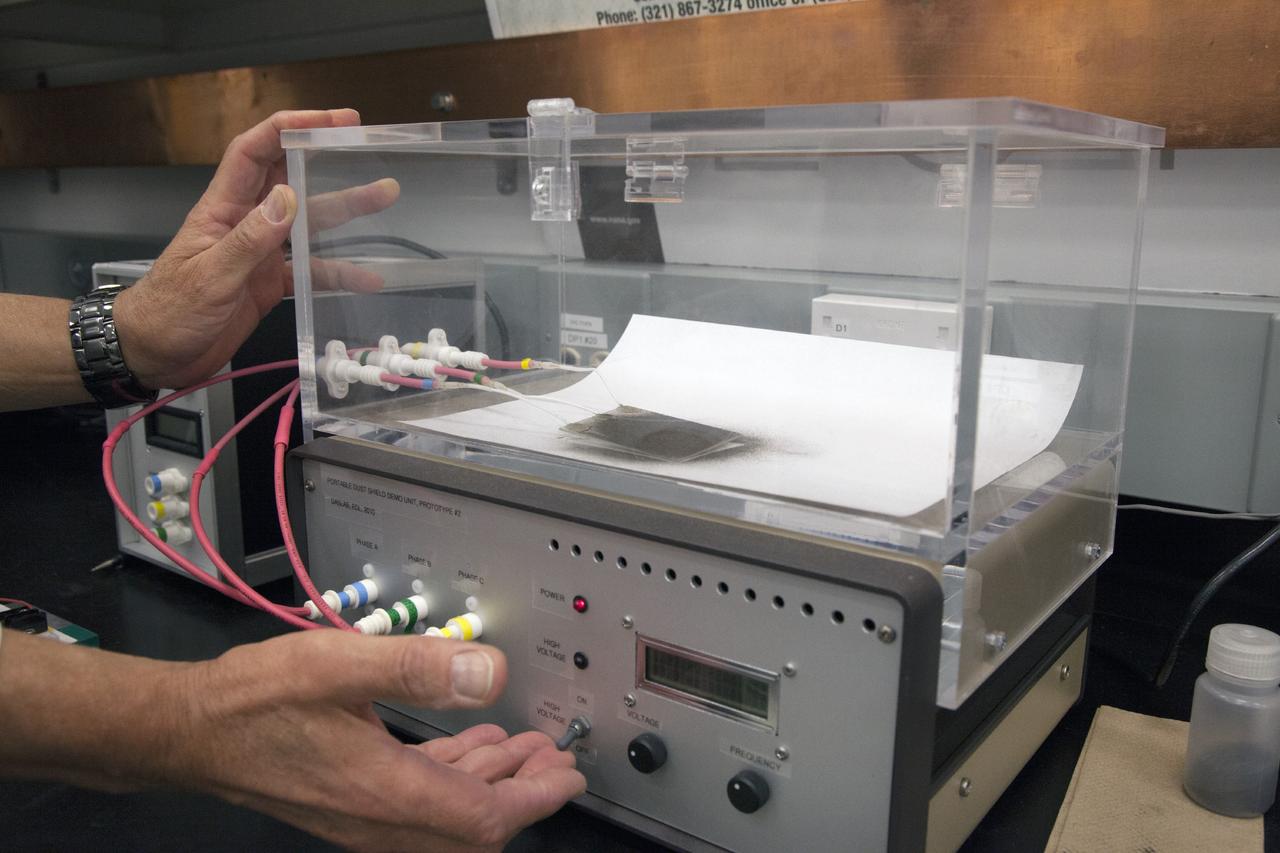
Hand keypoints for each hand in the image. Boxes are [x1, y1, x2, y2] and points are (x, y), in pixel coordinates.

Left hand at [114, 109, 398, 389]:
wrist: (155, 354)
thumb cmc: (168, 311)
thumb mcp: (210, 275)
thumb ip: (249, 239)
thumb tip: (287, 197)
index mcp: (222, 209)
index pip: (256, 151)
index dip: (291, 127)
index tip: (331, 121)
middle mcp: (245, 223)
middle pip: (293, 182)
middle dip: (330, 163)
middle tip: (366, 149)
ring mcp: (259, 254)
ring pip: (309, 225)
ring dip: (345, 213)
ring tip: (383, 199)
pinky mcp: (269, 284)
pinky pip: (310, 272)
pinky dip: (338, 274)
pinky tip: (365, 278)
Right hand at [174, 630, 584, 850]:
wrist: (191, 731)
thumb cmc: (254, 702)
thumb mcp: (339, 665)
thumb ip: (417, 667)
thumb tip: (487, 671)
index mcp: (385, 792)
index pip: (483, 819)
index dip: (535, 799)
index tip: (568, 777)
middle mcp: (377, 817)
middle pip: (472, 827)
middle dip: (522, 792)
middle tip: (555, 761)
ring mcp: (362, 815)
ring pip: (446, 817)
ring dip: (489, 784)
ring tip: (521, 749)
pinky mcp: (349, 802)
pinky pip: (418, 804)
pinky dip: (452, 778)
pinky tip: (464, 746)